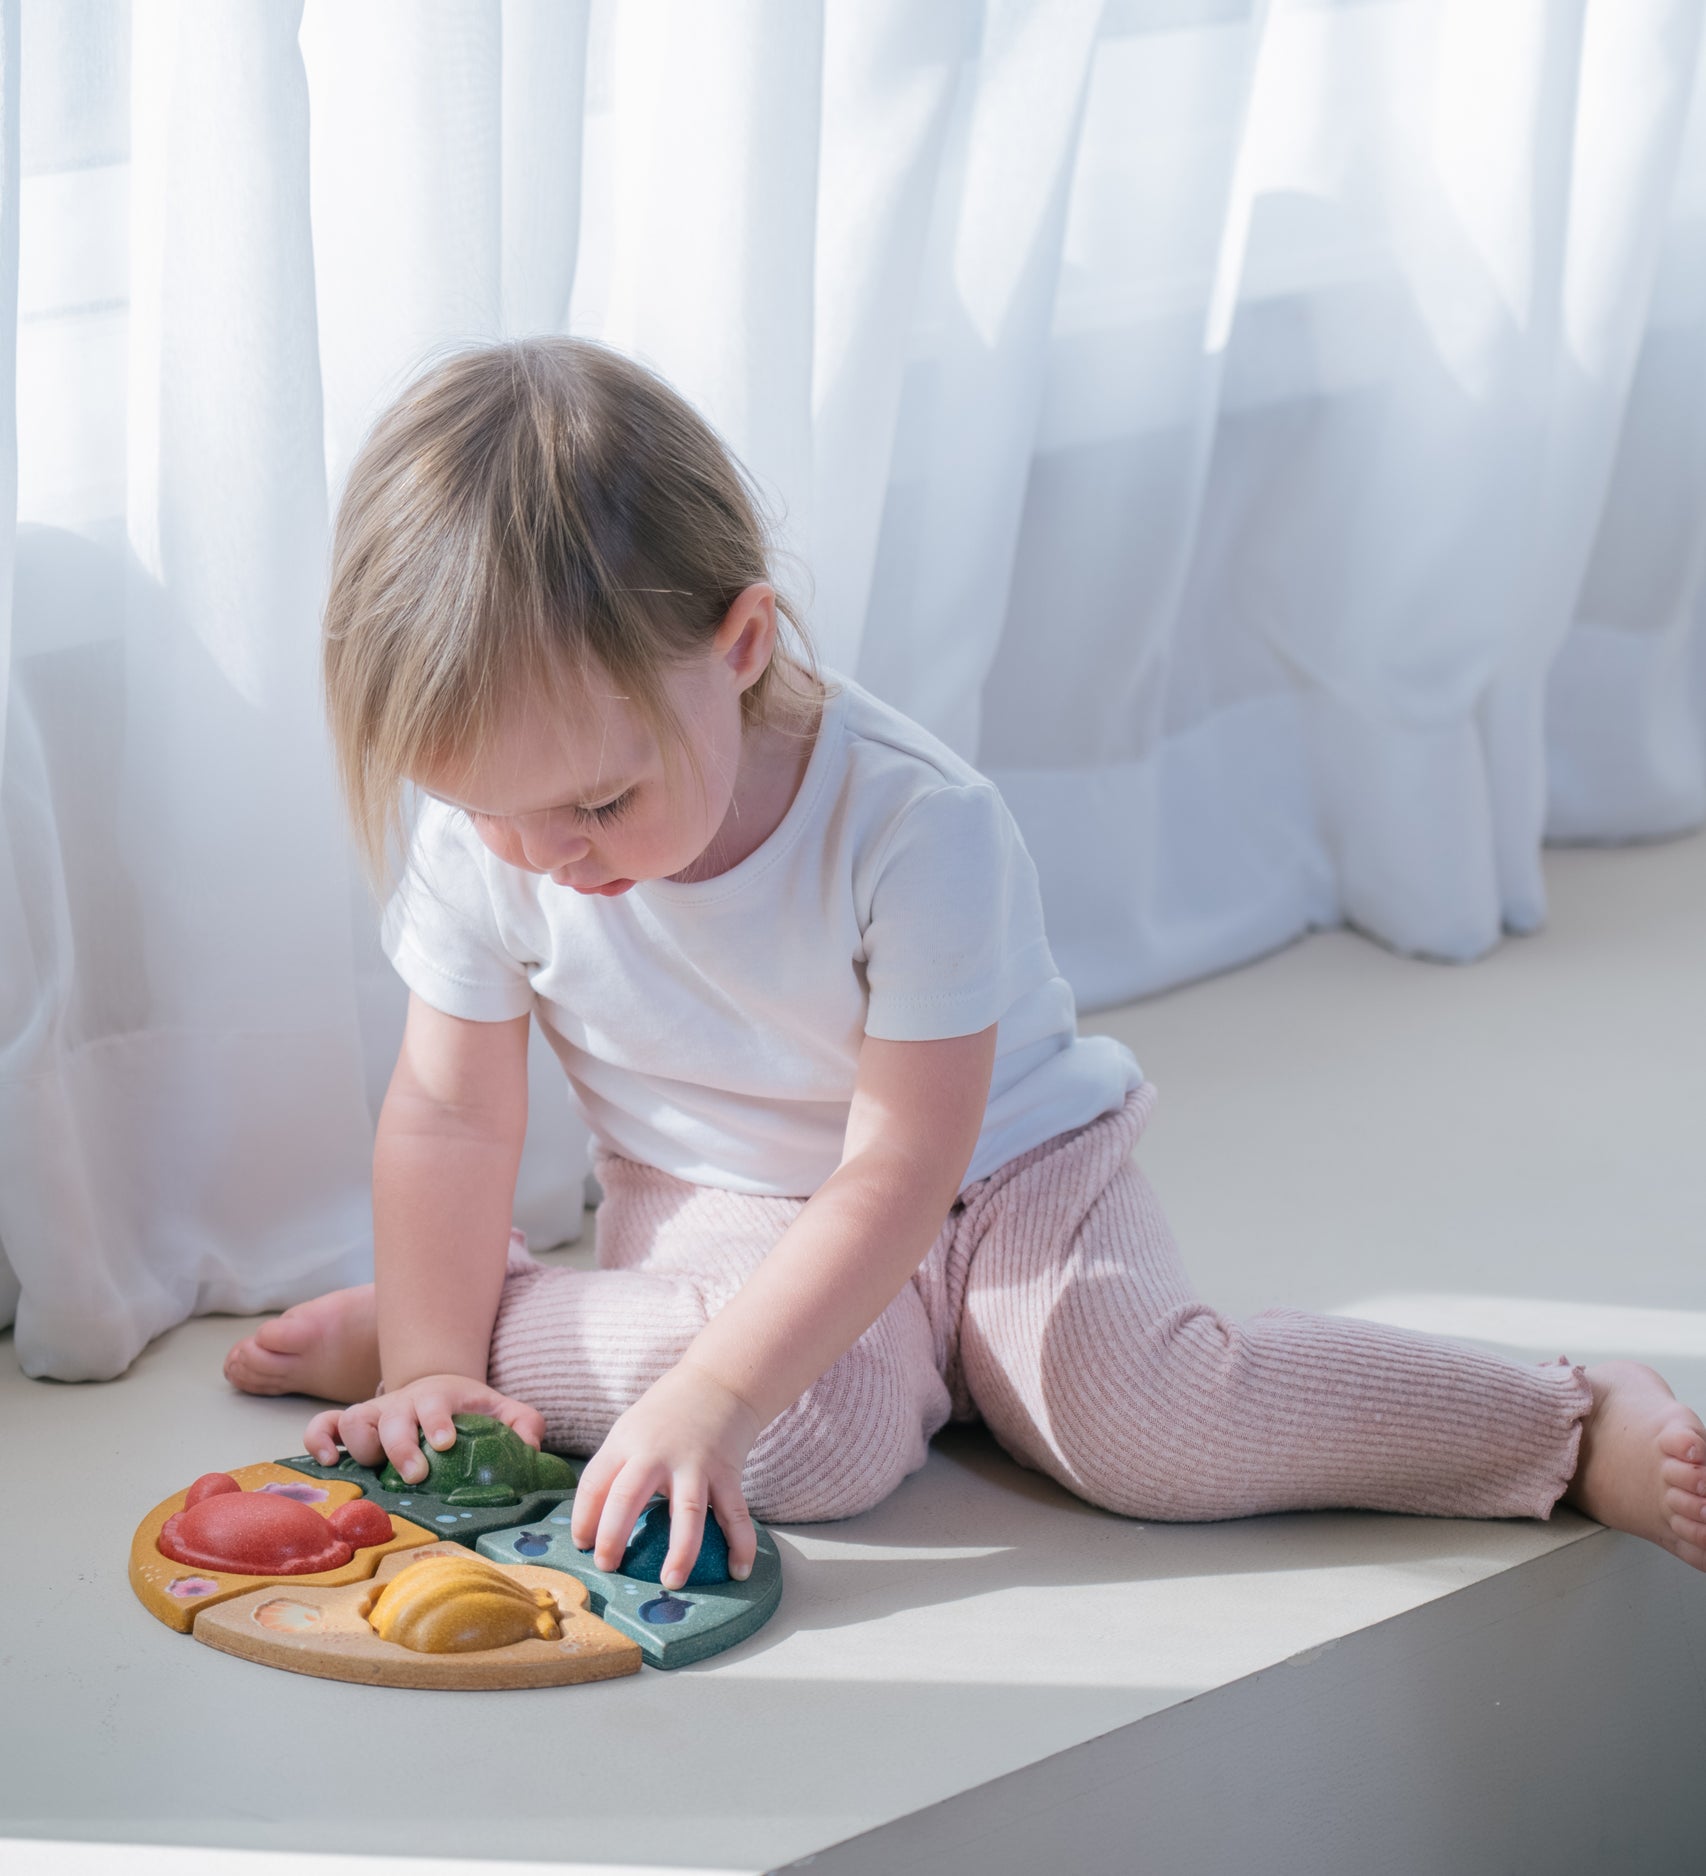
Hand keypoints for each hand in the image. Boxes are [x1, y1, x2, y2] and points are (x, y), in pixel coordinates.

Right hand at [304, 1375, 545, 1484]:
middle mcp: (402, 1404)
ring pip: (353, 1421)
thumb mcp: (499, 1408)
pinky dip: (318, 1439)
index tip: (446, 1442)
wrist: (435, 1388)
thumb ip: (523, 1423)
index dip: (437, 1421)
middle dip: (400, 1445)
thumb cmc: (465, 1408)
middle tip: (416, 1473)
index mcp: (438, 1397)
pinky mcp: (351, 1424)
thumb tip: (532, 1447)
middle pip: (391, 1419)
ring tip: (374, 1467)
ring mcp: (374, 1414)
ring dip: (360, 1445)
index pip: (435, 1404)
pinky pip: (323, 1425)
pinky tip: (328, 1461)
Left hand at [570, 1360, 762, 1591]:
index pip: (593, 1484)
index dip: (582, 1518)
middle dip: (613, 1537)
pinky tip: (738, 1571)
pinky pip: (735, 1514)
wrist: (719, 1381)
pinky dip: (740, 1544)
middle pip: (627, 1498)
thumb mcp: (630, 1429)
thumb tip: (594, 1522)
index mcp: (626, 1442)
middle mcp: (657, 1454)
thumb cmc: (666, 1413)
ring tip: (671, 1581)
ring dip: (680, 1551)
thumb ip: (615, 1468)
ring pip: (687, 1513)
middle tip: (607, 1567)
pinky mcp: (727, 1473)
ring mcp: (695, 1464)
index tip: (582, 1545)